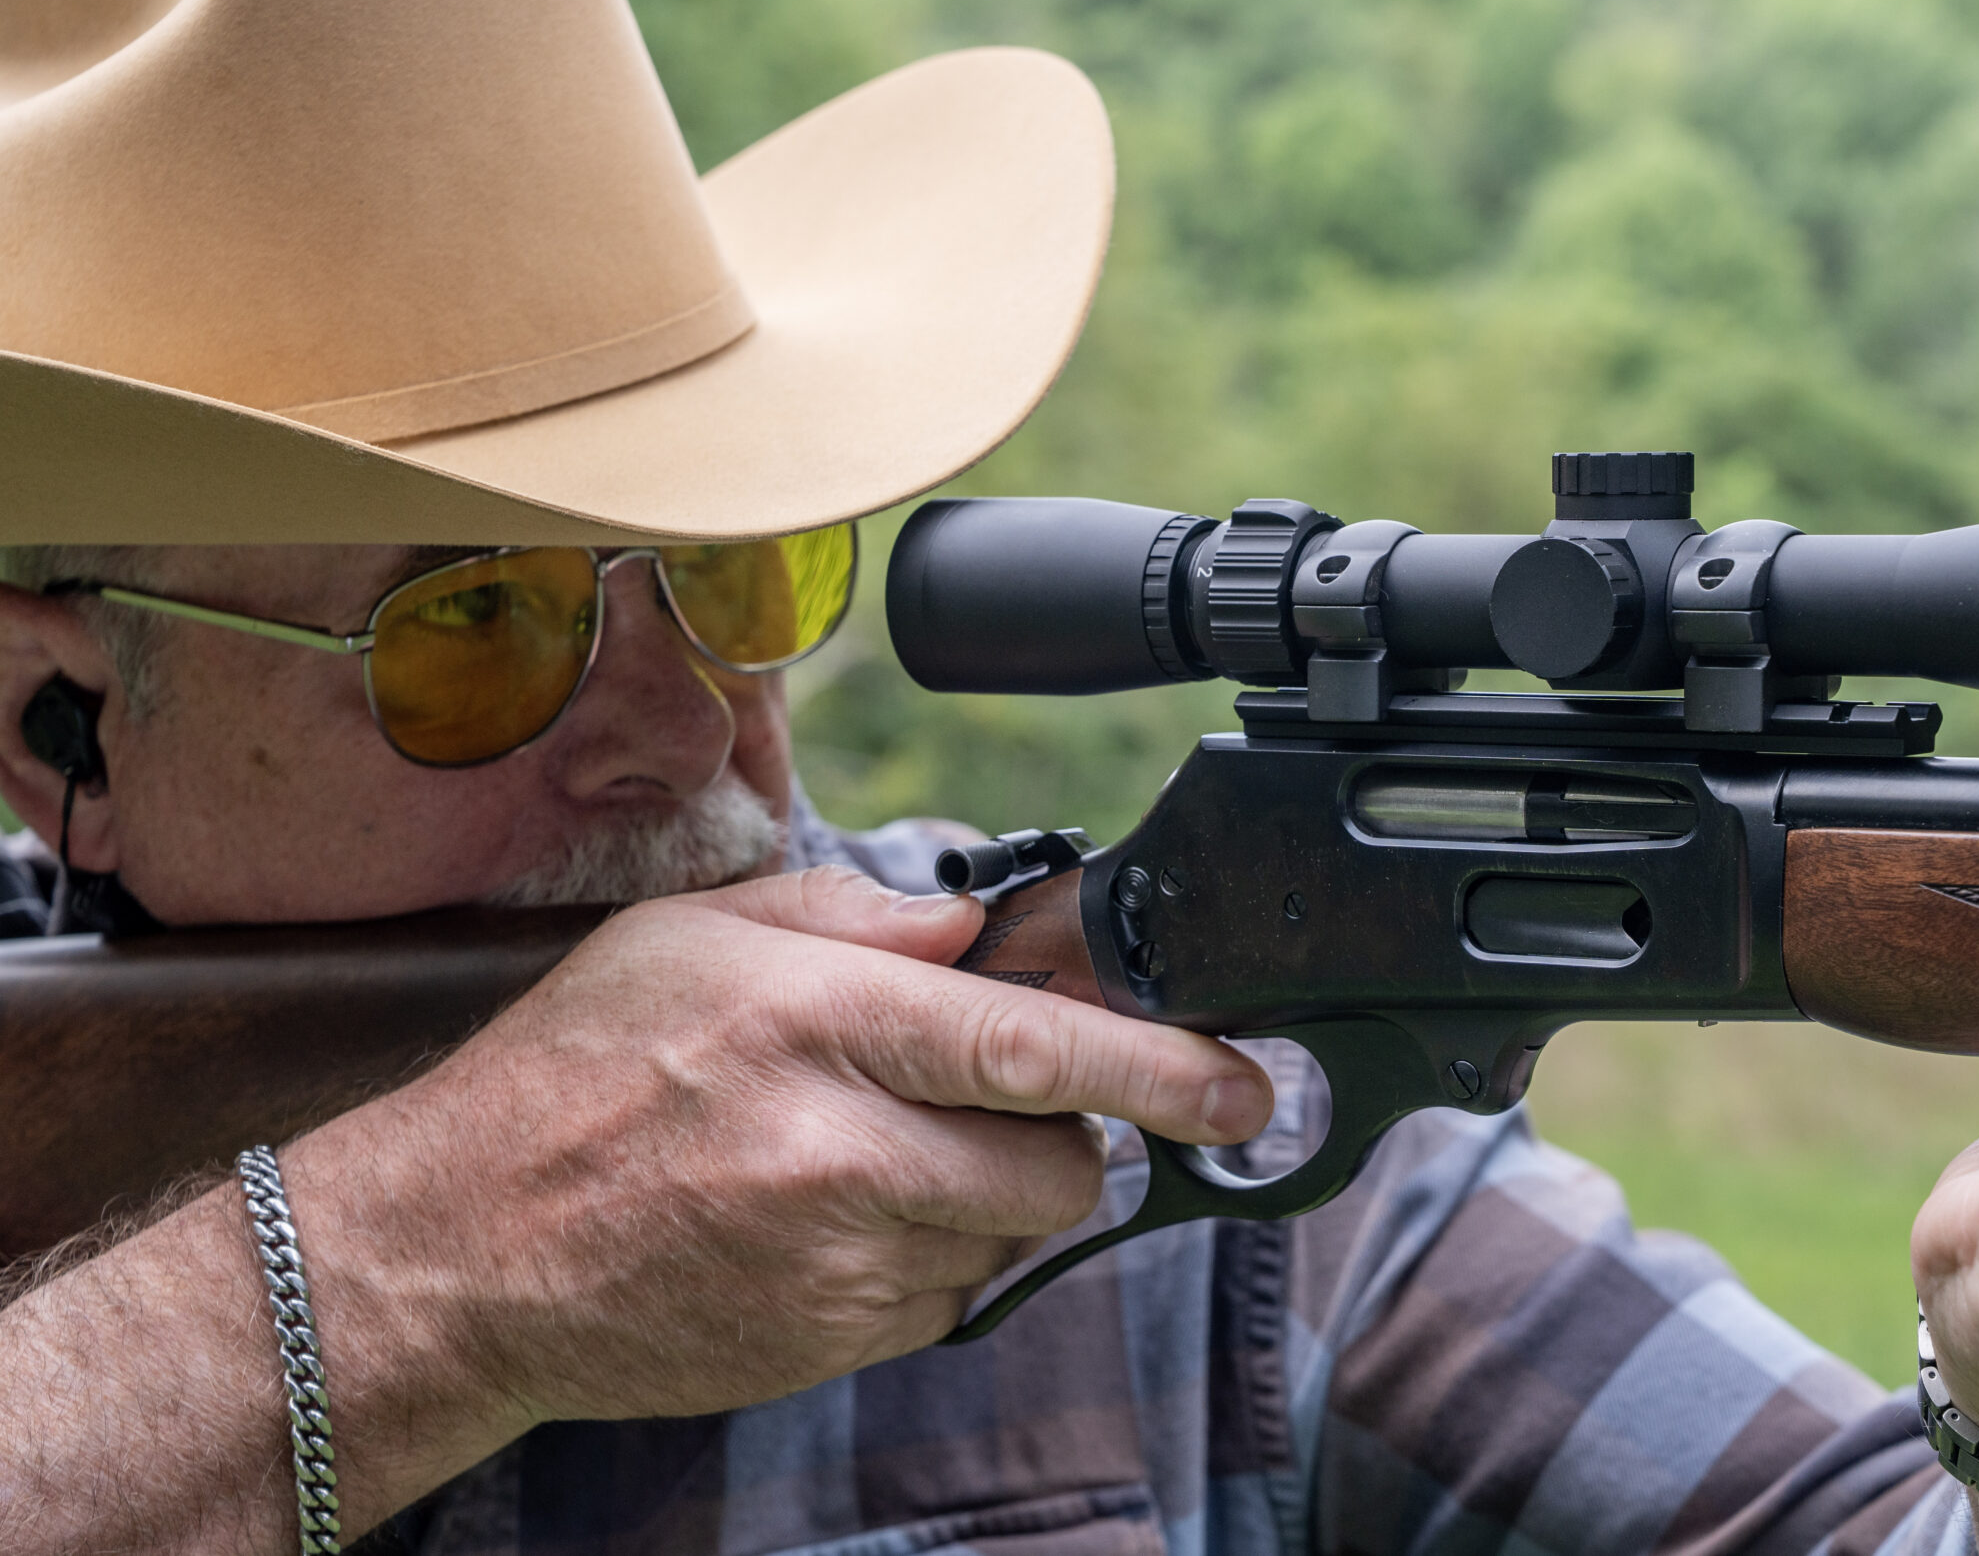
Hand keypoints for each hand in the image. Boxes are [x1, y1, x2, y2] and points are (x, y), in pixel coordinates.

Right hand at [281, 866, 1272, 1513]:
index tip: (1242, 1082)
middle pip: (1055, 1162)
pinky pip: (946, 1299)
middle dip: (1061, 1133)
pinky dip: (921, 1259)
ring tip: (863, 1154)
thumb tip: (974, 927)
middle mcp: (834, 1148)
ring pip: (1008, 1233)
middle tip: (980, 1101)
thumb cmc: (569, 1079)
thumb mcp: (688, 939)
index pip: (1030, 1047)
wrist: (456, 1260)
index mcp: (809, 1020)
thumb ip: (849, 916)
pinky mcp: (827, 1343)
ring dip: (979, 1193)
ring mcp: (834, 1263)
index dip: (1160, 1066)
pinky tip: (825, 1221)